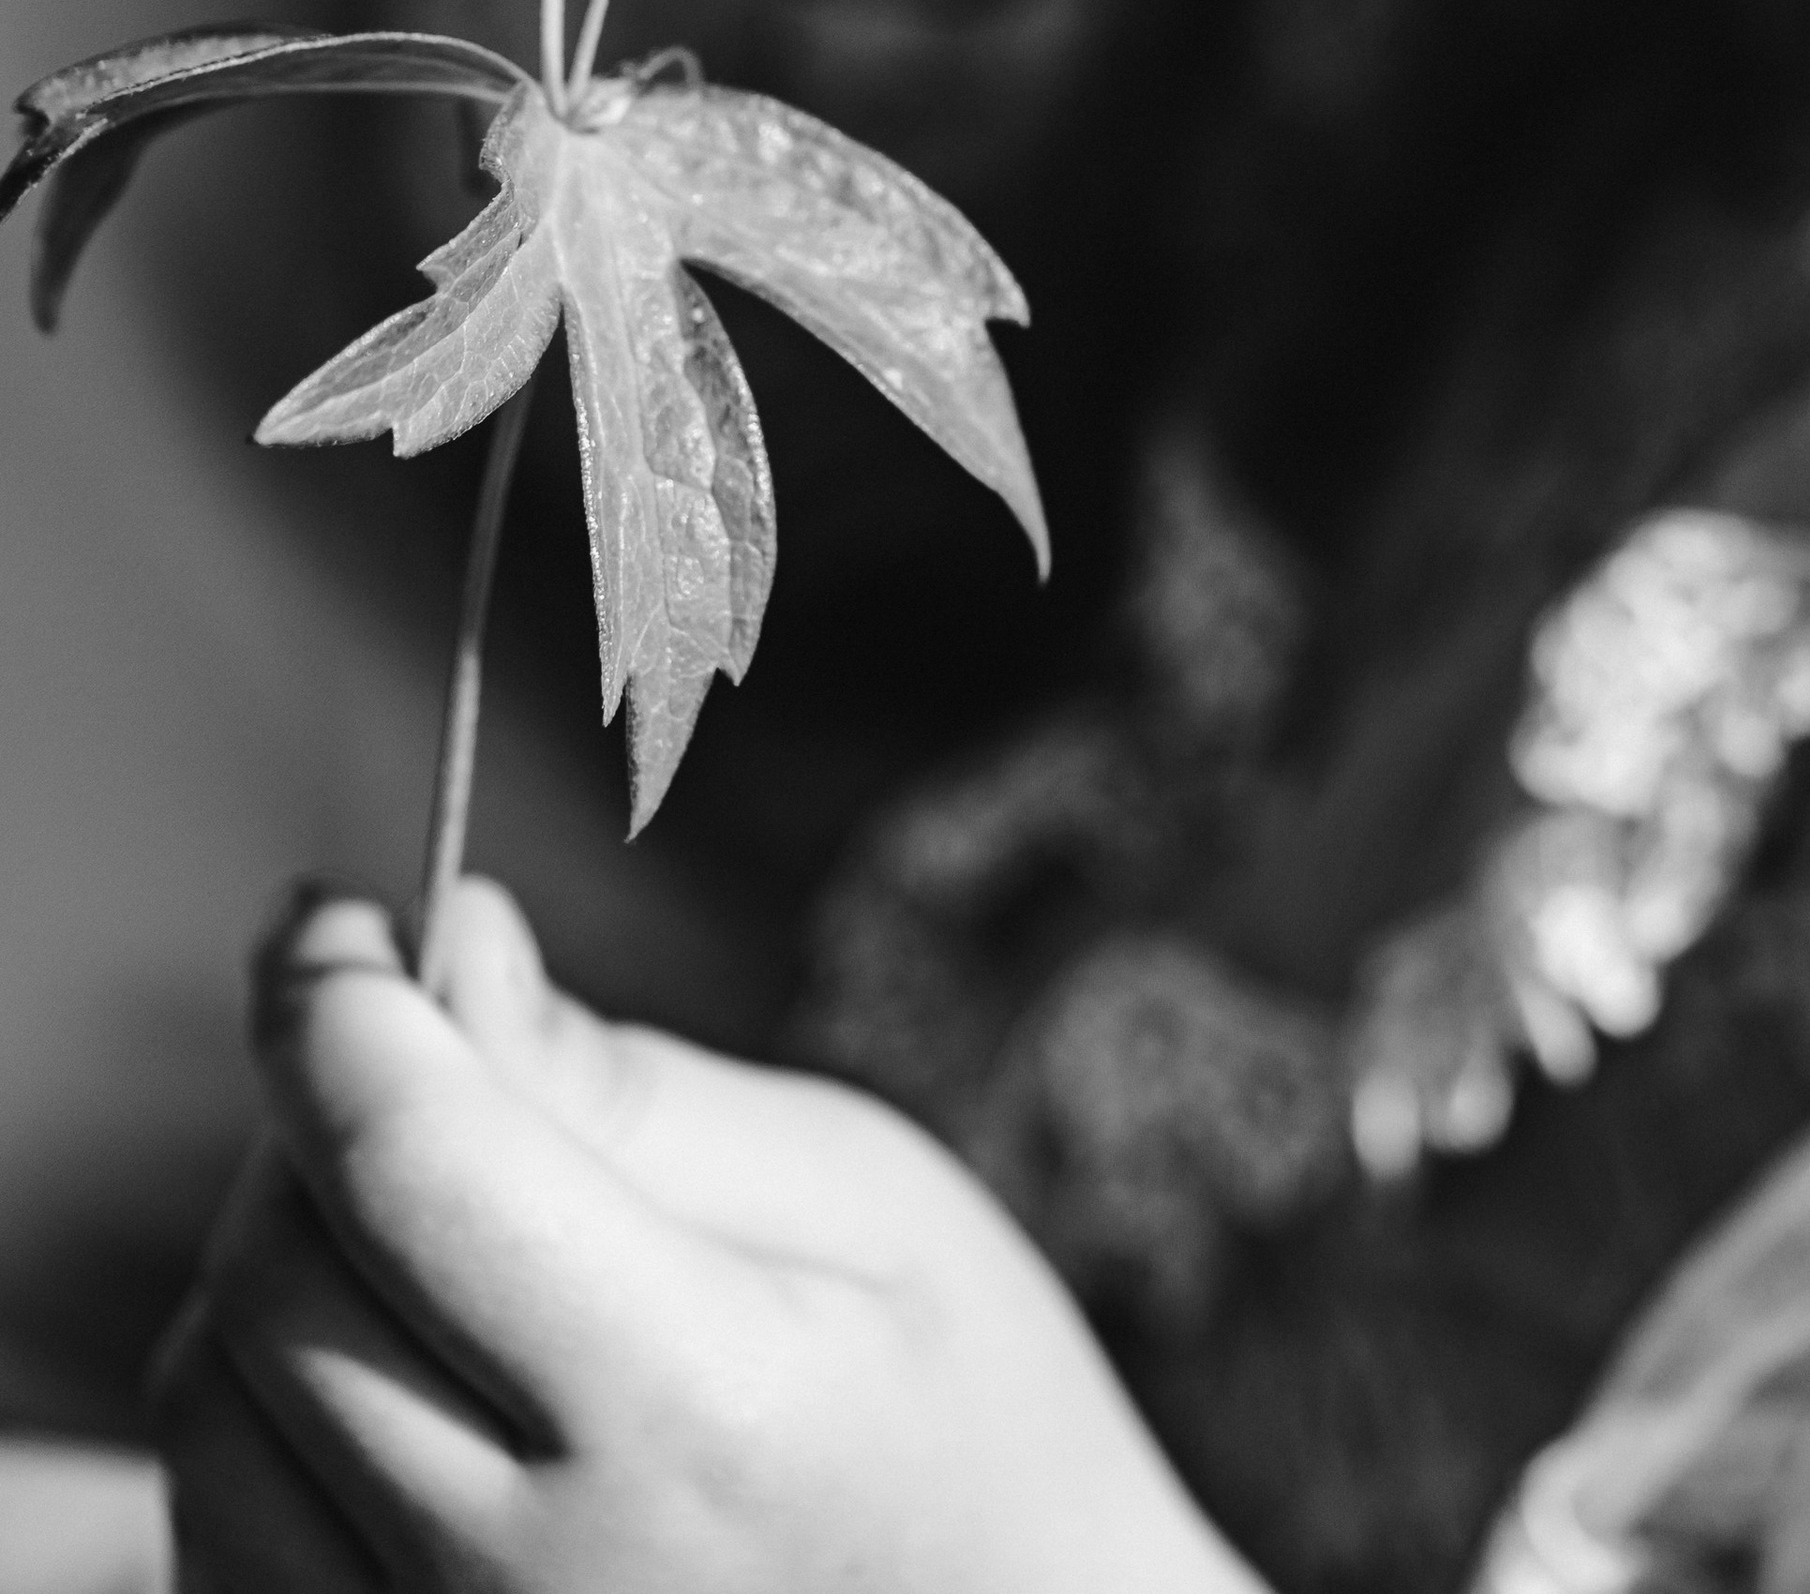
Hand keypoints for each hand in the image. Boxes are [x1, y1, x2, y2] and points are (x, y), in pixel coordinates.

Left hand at [155, 884, 1257, 1593]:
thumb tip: (445, 945)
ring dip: (270, 1264)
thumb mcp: (864, 1195)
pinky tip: (384, 1356)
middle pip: (276, 1286)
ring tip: (411, 1203)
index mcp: (696, 1418)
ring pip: (206, 1422)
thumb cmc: (969, 1422)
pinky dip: (259, 1417)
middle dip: (306, 1111)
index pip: (411, 1167)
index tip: (336, 917)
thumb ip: (624, 1087)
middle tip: (399, 1034)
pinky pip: (218, 1549)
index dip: (333, 1007)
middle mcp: (535, 1588)